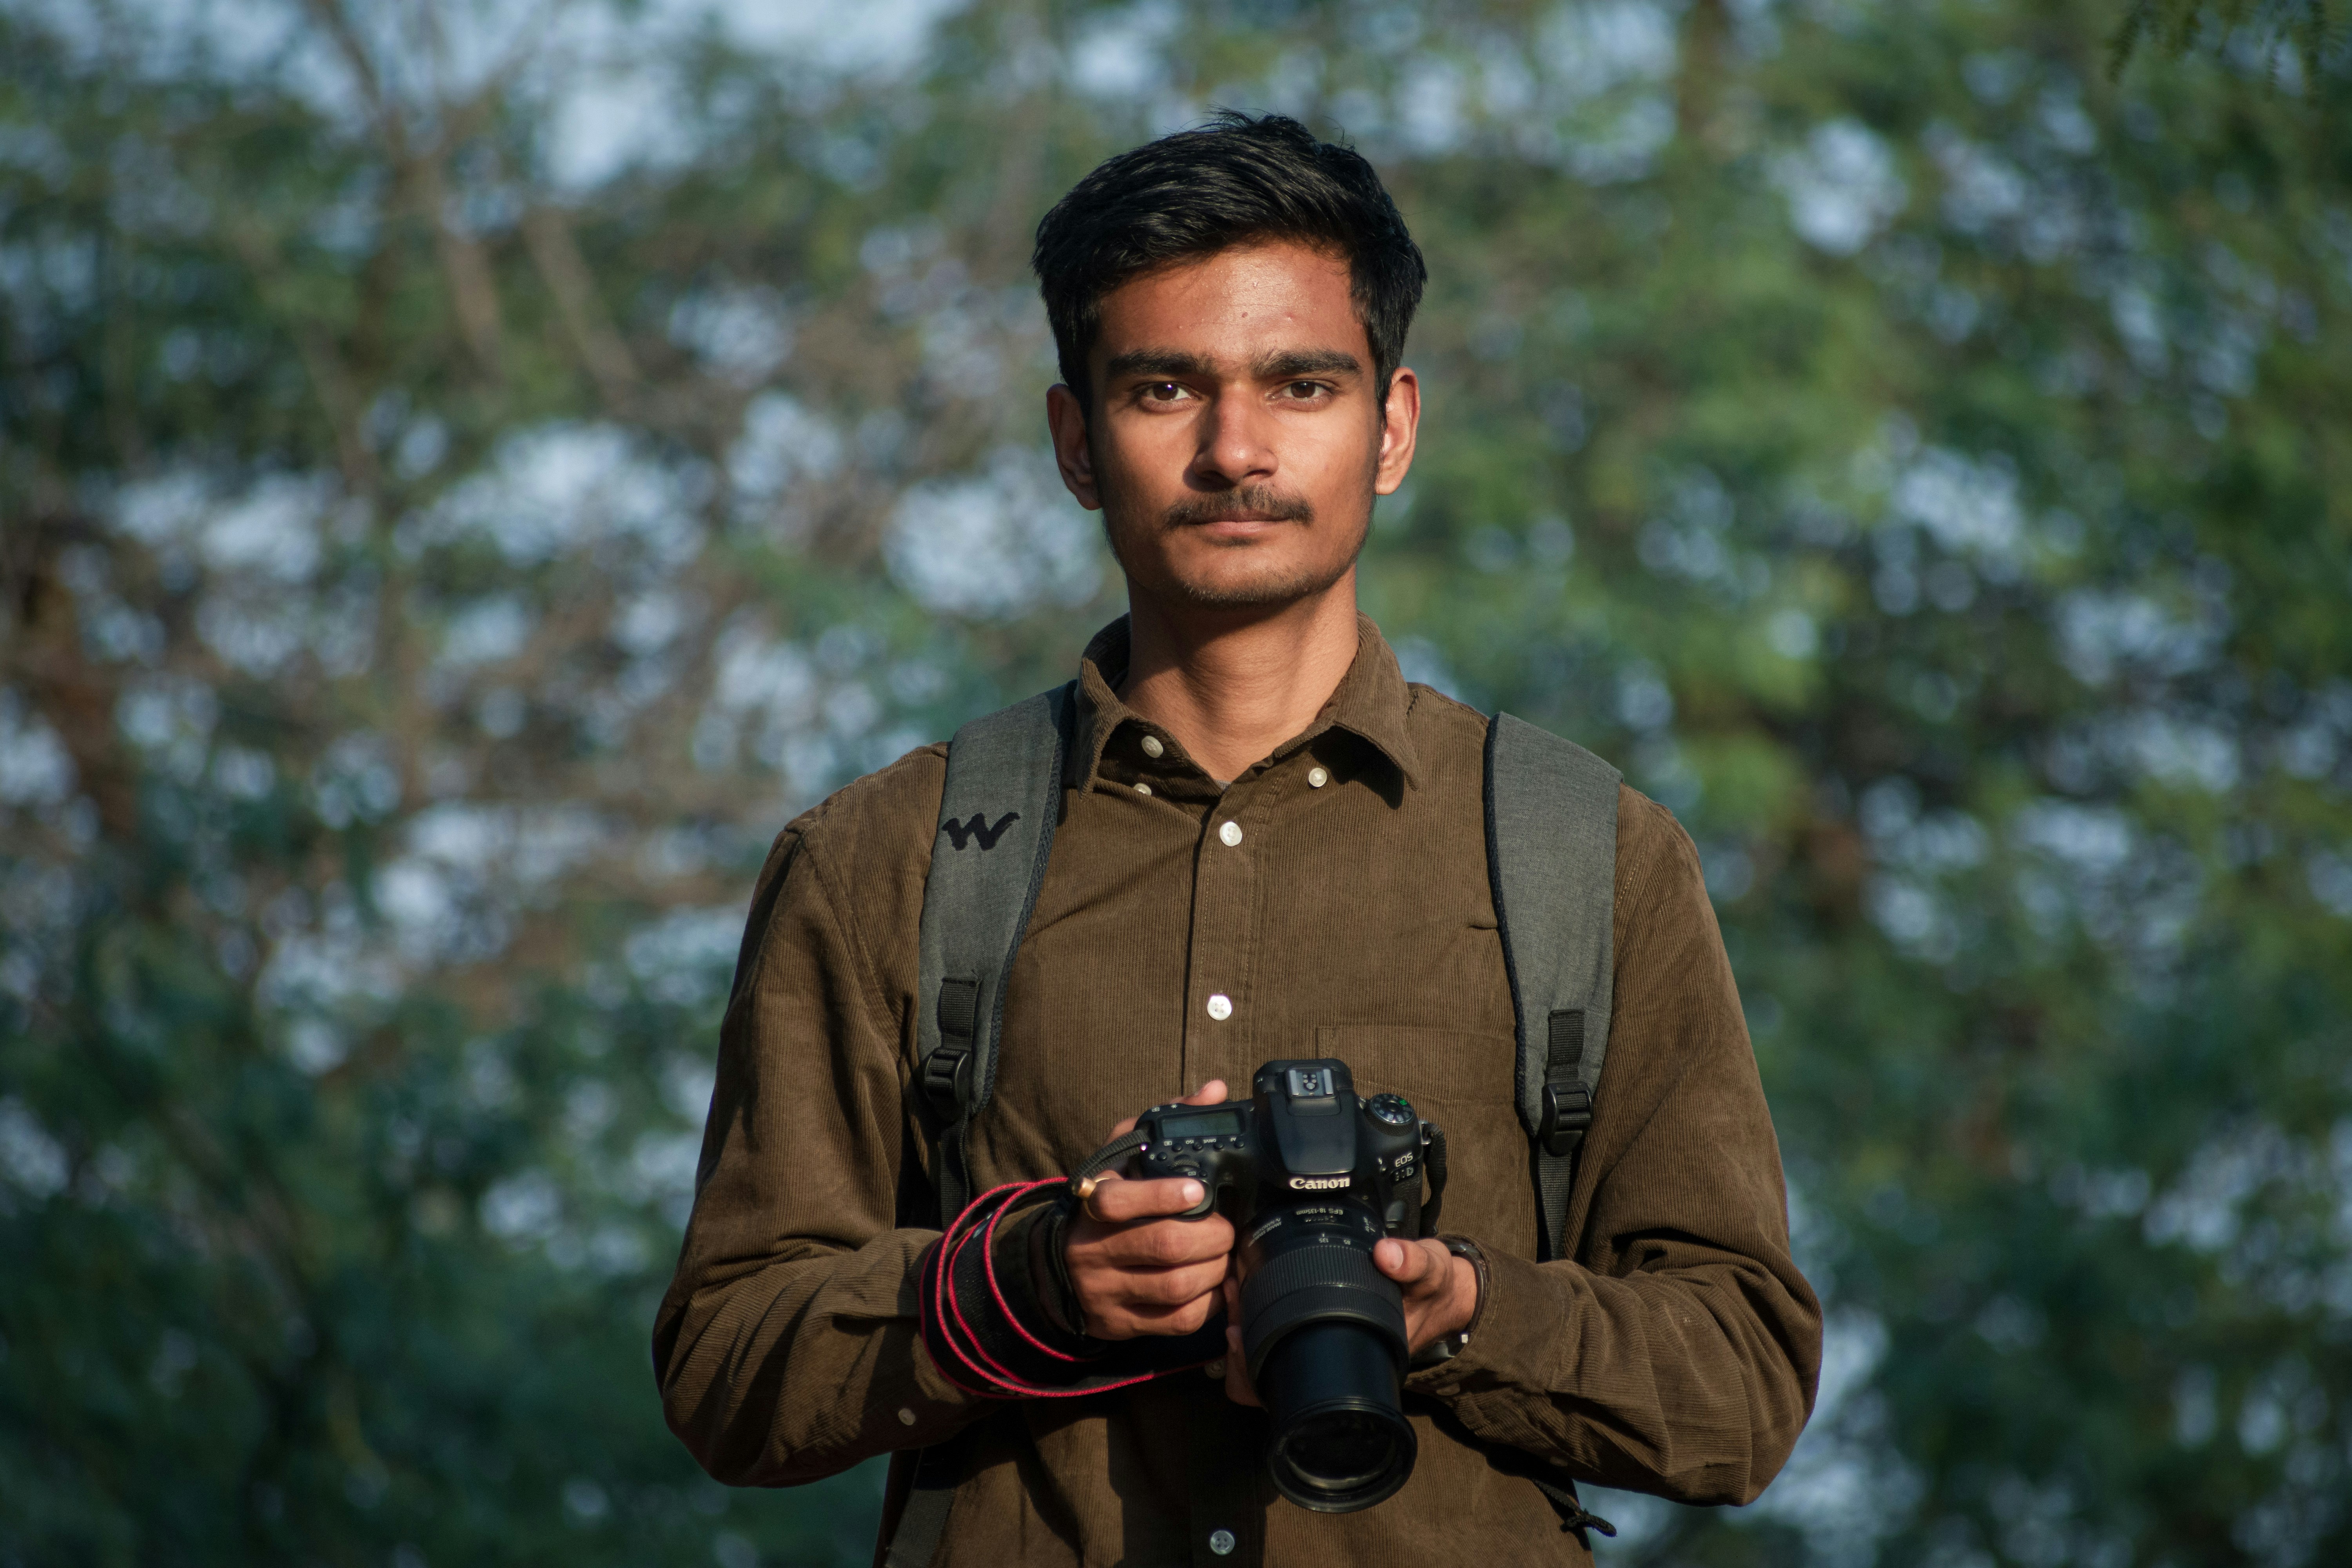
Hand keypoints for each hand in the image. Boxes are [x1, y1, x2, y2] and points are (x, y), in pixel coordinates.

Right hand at [1064, 1081, 1233, 1339]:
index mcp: (1091, 1201)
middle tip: (1228, 1227)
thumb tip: (1214, 1092)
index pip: (1118, 1200)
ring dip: (1216, 1269)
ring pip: (1176, 1286)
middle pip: (1165, 1245)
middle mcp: (1093, 1249)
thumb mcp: (1123, 1155)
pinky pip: (1177, 1321)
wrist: (1061, 1267)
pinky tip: (1216, 1286)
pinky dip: (1209, 1303)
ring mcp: (1106, 1291)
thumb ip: (1165, 1123)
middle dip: (1213, 1236)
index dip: (1162, 1196)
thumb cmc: (1107, 1201)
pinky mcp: (1121, 1324)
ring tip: (1225, 1254)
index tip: (1197, 1190)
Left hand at [1216, 1236, 1478, 1407]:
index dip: (1249, 1368)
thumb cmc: (1431, 1291)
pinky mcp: (1315, 1327)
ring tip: (1234, 1285)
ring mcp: (1318, 1347)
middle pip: (1260, 1378)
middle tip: (1231, 1291)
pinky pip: (1273, 1336)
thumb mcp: (1431, 1272)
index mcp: (1348, 1359)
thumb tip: (1388, 1255)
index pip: (1284, 1387)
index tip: (1235, 1330)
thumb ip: (1414, 1262)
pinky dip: (1255, 1315)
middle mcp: (1327, 1362)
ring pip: (1261, 1360)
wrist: (1441, 1296)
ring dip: (1241, 1325)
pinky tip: (1248, 1285)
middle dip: (1236, 1341)